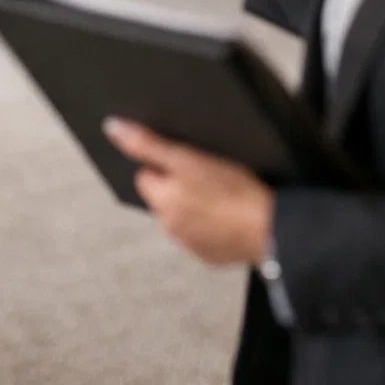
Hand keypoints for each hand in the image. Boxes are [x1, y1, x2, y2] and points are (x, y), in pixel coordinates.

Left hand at [103, 117, 272, 266]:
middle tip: (207, 174)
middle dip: (178, 186)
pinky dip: (212, 224)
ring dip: (194, 206)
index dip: (164, 163)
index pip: (146, 176)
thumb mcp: (189, 158)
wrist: (271, 228)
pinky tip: (230, 213)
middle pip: (163, 198)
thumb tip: (113, 128)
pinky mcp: (212, 256)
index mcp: (163, 202)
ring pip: (183, 217)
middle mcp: (171, 228)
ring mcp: (192, 245)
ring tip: (222, 193)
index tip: (186, 159)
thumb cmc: (235, 191)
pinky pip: (204, 234)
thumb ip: (148, 144)